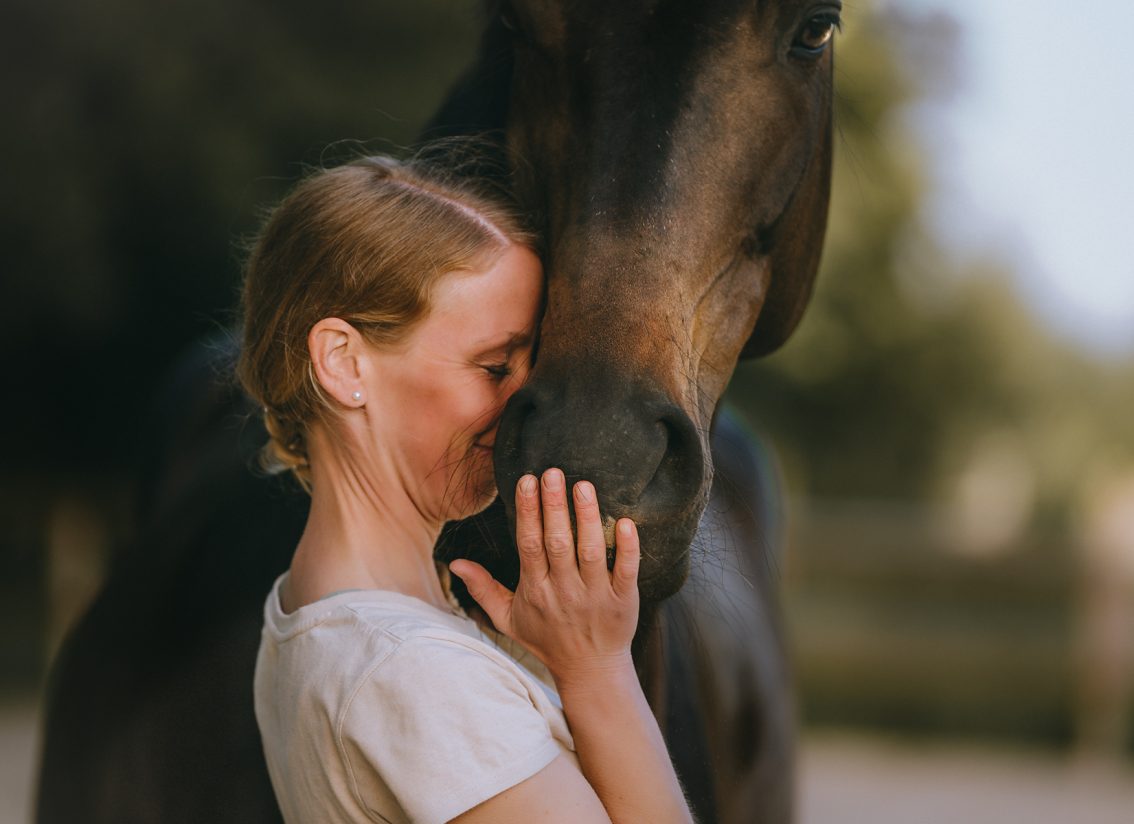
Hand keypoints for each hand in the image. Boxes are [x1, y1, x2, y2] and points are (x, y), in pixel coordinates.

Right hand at [448, 468, 640, 683]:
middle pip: (556, 542)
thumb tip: (455, 563)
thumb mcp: (508, 619)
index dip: (527, 512)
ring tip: (583, 486)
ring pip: (589, 551)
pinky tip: (625, 522)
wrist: (590, 672)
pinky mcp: (623, 602)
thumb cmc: (547, 640)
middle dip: (554, 506)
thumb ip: (483, 589)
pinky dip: (626, 548)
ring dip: (586, 518)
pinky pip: (626, 571)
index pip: (529, 545)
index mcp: (535, 590)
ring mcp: (595, 596)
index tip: (527, 480)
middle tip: (553, 472)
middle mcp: (564, 591)